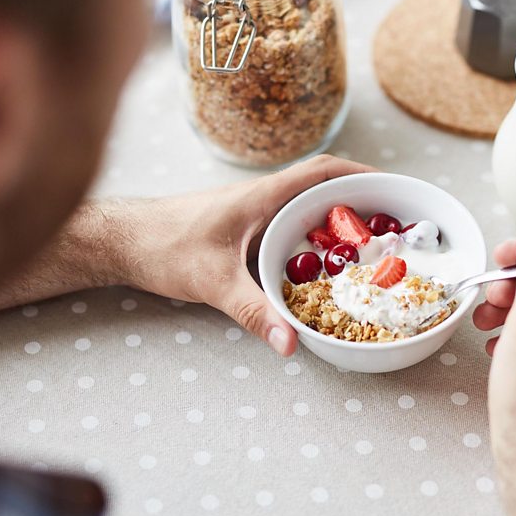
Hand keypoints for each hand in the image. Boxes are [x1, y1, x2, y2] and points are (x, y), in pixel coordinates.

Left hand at [115, 155, 374, 355]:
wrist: (121, 240)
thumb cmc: (161, 246)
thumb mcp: (212, 281)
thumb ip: (254, 311)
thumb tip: (291, 343)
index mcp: (262, 195)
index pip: (321, 172)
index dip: (361, 174)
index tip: (393, 185)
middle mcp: (261, 199)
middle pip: (322, 189)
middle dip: (360, 201)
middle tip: (395, 224)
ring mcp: (252, 214)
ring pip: (305, 210)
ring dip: (337, 221)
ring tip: (371, 246)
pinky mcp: (242, 230)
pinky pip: (289, 229)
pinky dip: (313, 240)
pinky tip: (323, 267)